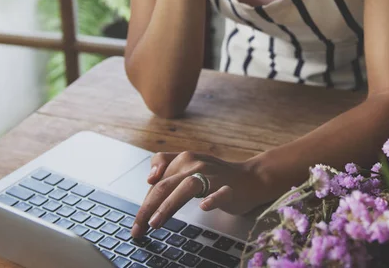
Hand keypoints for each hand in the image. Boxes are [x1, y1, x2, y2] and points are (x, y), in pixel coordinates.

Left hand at [131, 151, 264, 237]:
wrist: (252, 178)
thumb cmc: (216, 176)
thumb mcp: (189, 167)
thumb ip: (168, 168)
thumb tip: (149, 179)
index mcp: (184, 159)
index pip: (157, 179)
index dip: (144, 200)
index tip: (137, 222)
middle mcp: (195, 164)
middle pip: (166, 185)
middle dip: (148, 208)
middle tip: (138, 229)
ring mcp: (213, 176)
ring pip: (187, 187)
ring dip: (169, 205)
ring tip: (156, 222)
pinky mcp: (229, 188)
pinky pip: (220, 193)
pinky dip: (212, 199)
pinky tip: (204, 207)